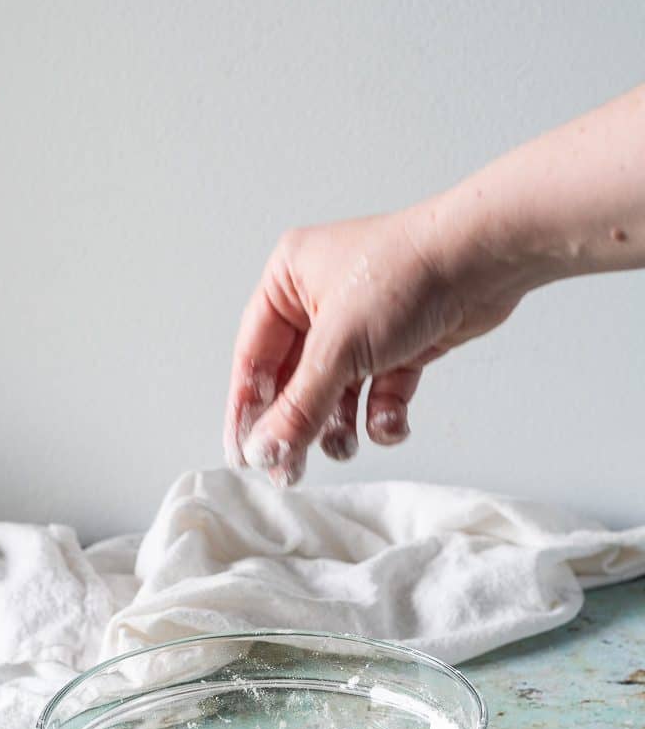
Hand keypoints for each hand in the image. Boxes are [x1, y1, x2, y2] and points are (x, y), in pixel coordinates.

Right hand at [224, 202, 533, 485]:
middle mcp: (320, 300)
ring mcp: (362, 323)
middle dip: (299, 425)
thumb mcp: (338, 349)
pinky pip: (378, 390)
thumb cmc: (406, 275)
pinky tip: (391, 422)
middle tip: (291, 469)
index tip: (244, 456)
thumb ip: (298, 408)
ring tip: (347, 446)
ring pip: (337, 391)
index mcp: (288, 282)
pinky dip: (383, 412)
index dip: (246, 410)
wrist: (485, 259)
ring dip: (342, 424)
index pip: (253, 358)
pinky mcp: (400, 342)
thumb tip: (264, 451)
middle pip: (295, 381)